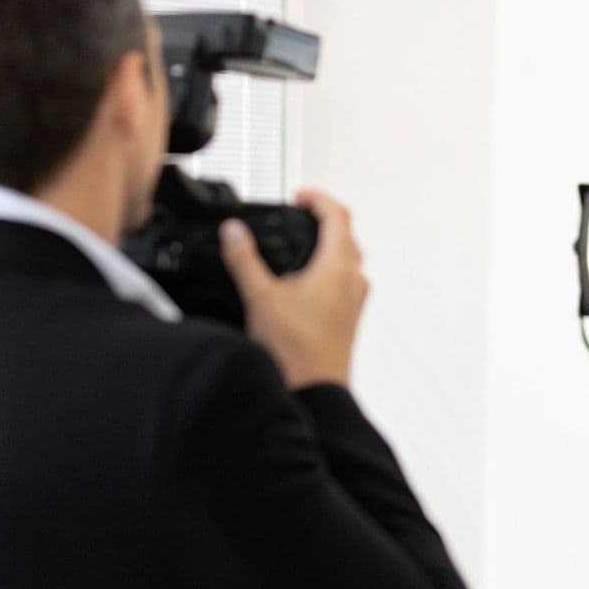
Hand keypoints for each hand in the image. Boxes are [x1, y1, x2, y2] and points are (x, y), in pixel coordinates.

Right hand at [219, 188, 367, 388]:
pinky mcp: (349, 318)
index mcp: (338, 267)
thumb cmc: (295, 351)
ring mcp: (355, 301)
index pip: (339, 215)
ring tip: (300, 244)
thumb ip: (244, 259)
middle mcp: (354, 281)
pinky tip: (303, 282)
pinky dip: (328, 270)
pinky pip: (345, 282)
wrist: (315, 393)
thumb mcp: (260, 297)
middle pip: (346, 236)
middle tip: (300, 214)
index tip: (299, 195)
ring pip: (348, 260)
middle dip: (324, 220)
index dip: (319, 198)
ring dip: (328, 246)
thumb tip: (234, 231)